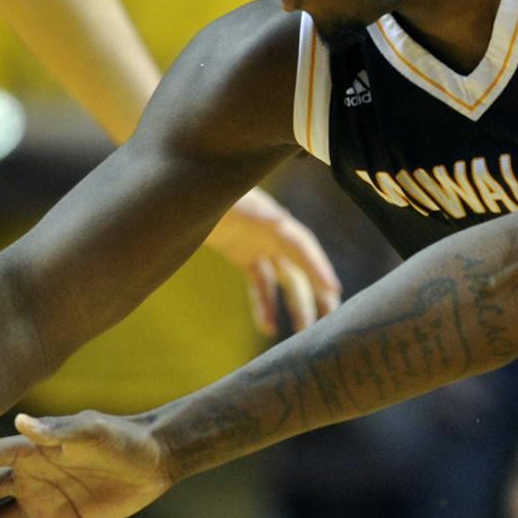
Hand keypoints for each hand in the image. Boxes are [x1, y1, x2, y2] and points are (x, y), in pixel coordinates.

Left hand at [203, 188, 342, 333]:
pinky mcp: (242, 253)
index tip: (333, 291)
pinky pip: (260, 283)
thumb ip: (247, 209)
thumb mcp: (223, 198)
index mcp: (269, 216)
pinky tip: (267, 328)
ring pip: (285, 279)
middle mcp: (271, 231)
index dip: (318, 266)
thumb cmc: (203, 187)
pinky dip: (265, 304)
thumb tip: (278, 222)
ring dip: (295, 304)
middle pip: (302, 265)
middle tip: (332, 319)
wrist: (185, 185)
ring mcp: (258, 243)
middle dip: (318, 291)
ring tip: (302, 333)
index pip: (301, 244)